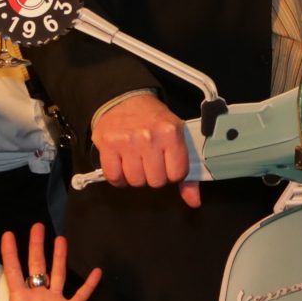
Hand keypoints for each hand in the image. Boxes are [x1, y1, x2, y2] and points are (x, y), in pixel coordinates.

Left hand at [0, 225, 98, 300]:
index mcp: (19, 300)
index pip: (13, 271)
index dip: (10, 253)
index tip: (8, 235)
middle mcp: (37, 297)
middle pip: (37, 266)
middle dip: (36, 246)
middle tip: (37, 226)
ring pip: (57, 274)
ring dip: (59, 257)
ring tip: (61, 239)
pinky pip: (80, 295)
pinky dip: (89, 285)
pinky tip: (97, 271)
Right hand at [91, 92, 201, 207]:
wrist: (125, 99)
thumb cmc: (153, 120)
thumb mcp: (175, 136)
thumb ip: (185, 171)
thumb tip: (194, 201)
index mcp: (170, 133)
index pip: (177, 175)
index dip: (172, 173)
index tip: (167, 164)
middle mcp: (149, 137)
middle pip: (156, 181)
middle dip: (154, 175)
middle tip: (150, 160)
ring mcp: (127, 141)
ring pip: (135, 181)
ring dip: (136, 176)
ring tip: (136, 160)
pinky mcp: (108, 145)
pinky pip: (115, 178)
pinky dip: (118, 177)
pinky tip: (122, 164)